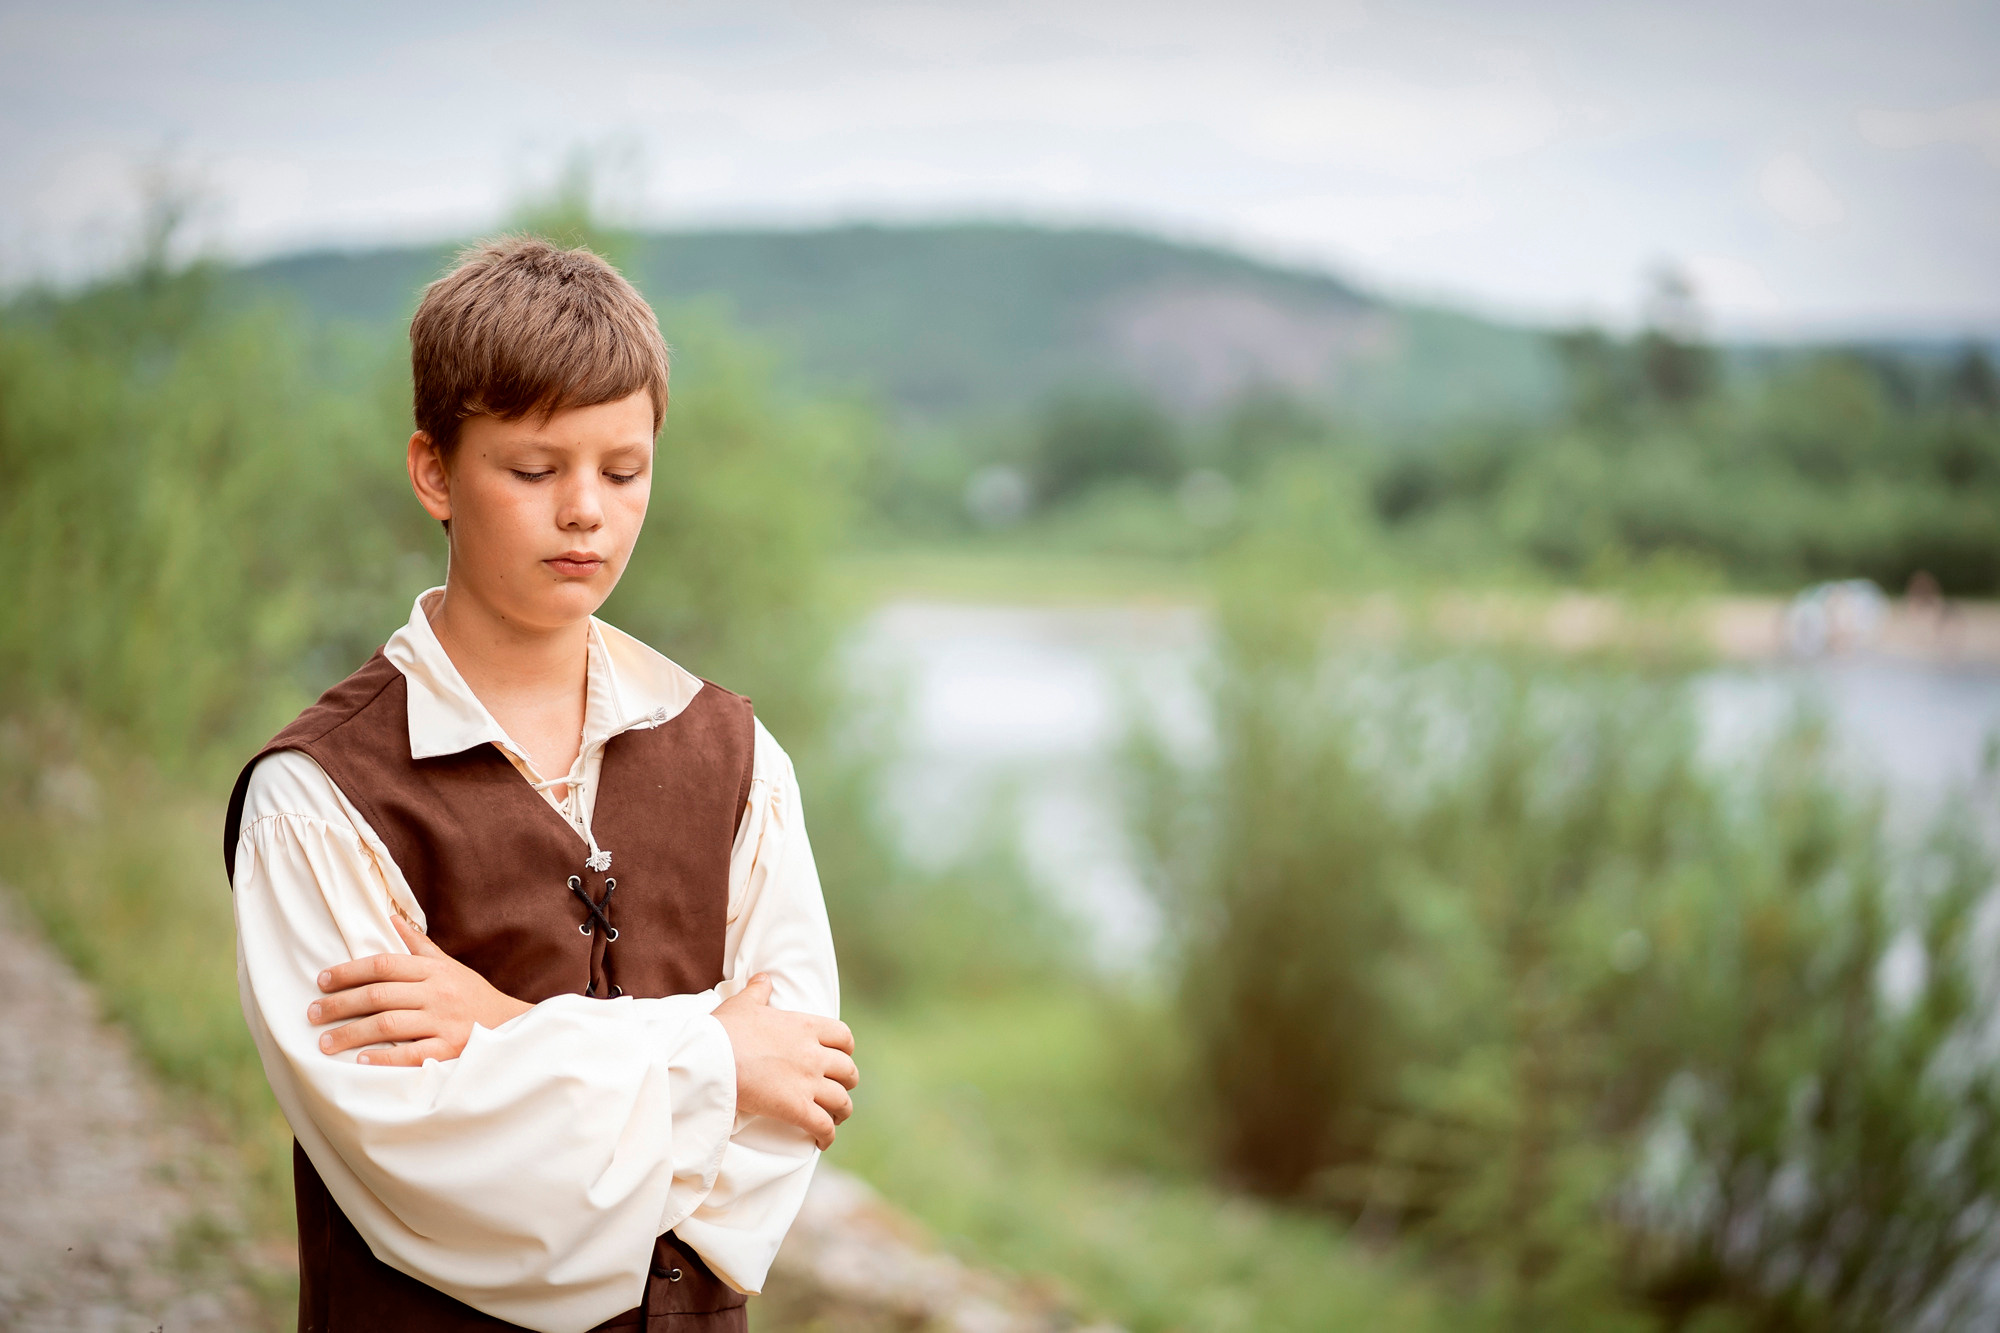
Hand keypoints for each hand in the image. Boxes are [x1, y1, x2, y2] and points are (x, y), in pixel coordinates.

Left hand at [308, 916, 532, 1065]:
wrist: (512, 1026)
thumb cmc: (473, 995)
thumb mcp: (449, 966)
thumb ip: (418, 946)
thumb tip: (390, 918)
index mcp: (433, 971)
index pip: (383, 965)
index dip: (349, 971)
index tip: (322, 981)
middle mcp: (437, 994)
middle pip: (378, 996)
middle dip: (340, 1005)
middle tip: (312, 1014)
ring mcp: (443, 1022)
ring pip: (388, 1025)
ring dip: (351, 1034)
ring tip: (324, 1043)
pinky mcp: (450, 1050)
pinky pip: (411, 1054)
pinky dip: (383, 1058)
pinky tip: (360, 1061)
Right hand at [711, 974, 856, 1148]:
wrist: (711, 1058)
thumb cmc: (724, 1031)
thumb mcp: (743, 1003)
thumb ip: (758, 990)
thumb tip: (764, 978)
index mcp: (805, 1027)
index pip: (843, 1036)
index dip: (845, 1049)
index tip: (840, 1057)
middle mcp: (814, 1054)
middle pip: (848, 1070)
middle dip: (845, 1081)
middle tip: (836, 1089)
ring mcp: (808, 1082)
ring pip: (841, 1100)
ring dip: (841, 1111)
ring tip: (834, 1118)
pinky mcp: (796, 1108)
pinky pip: (823, 1126)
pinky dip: (827, 1136)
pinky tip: (821, 1142)